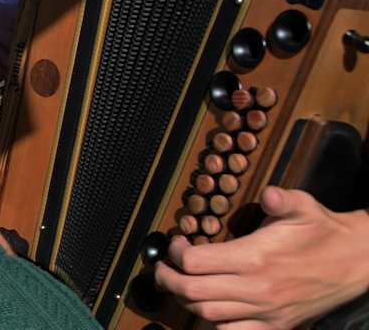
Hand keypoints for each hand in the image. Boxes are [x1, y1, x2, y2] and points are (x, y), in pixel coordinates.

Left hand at [154, 186, 368, 328]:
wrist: (356, 262)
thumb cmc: (324, 231)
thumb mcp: (303, 206)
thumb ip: (281, 199)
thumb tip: (269, 195)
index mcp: (256, 258)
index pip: (195, 263)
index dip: (176, 253)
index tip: (176, 243)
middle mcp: (258, 289)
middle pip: (193, 292)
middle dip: (168, 279)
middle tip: (162, 268)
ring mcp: (267, 312)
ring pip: (209, 316)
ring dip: (187, 301)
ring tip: (180, 285)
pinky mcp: (278, 326)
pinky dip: (216, 325)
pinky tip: (210, 308)